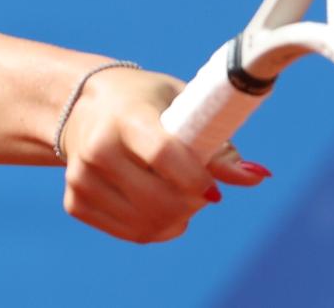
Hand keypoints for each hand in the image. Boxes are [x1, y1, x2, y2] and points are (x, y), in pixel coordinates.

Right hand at [57, 66, 268, 242]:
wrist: (84, 105)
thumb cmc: (145, 101)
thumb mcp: (180, 105)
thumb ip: (217, 143)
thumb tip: (258, 177)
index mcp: (126, 116)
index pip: (162, 155)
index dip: (195, 178)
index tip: (213, 190)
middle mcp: (97, 147)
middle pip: (157, 199)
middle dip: (192, 204)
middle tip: (203, 193)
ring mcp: (82, 177)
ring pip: (146, 224)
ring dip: (177, 219)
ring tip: (182, 197)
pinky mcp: (75, 201)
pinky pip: (130, 232)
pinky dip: (155, 228)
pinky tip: (157, 205)